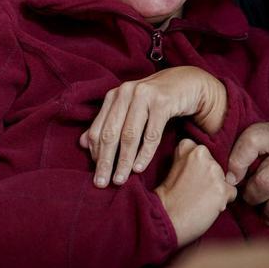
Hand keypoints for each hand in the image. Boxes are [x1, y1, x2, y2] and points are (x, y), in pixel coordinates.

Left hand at [81, 66, 226, 187]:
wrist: (187, 83)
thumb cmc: (155, 100)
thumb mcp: (129, 108)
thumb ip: (107, 123)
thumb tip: (82, 144)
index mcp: (114, 96)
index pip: (98, 129)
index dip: (95, 154)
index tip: (96, 175)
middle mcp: (126, 93)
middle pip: (111, 134)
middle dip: (105, 162)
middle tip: (102, 184)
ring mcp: (144, 96)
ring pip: (130, 135)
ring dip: (124, 161)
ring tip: (120, 179)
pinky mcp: (163, 102)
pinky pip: (151, 134)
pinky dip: (144, 153)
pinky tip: (140, 168)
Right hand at [154, 139, 236, 245]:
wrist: (165, 218)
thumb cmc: (168, 196)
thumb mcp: (174, 166)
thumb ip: (192, 159)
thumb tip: (213, 162)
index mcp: (188, 145)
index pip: (206, 153)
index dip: (200, 168)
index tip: (189, 177)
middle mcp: (203, 155)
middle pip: (217, 165)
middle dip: (210, 178)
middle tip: (194, 190)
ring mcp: (214, 172)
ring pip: (226, 179)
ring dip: (217, 189)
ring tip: (200, 199)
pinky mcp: (222, 189)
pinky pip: (232, 193)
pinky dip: (223, 201)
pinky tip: (208, 206)